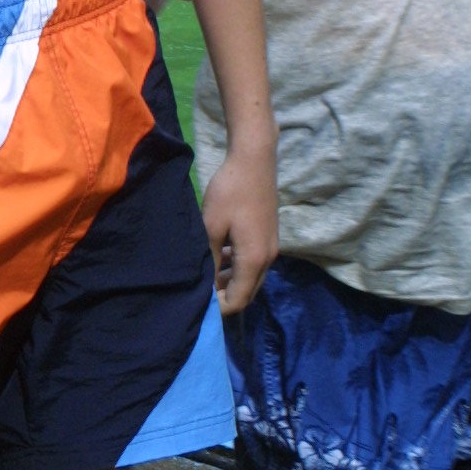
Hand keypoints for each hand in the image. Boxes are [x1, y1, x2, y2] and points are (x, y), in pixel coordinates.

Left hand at [200, 142, 277, 314]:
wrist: (254, 161)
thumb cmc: (229, 193)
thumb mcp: (211, 227)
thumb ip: (210, 259)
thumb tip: (206, 284)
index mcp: (254, 259)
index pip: (239, 300)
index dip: (220, 308)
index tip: (199, 305)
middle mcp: (268, 258)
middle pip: (248, 292)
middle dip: (226, 298)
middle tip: (201, 293)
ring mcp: (271, 247)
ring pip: (251, 277)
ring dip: (231, 281)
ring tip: (206, 276)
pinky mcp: (268, 236)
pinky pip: (253, 262)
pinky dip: (238, 267)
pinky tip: (219, 256)